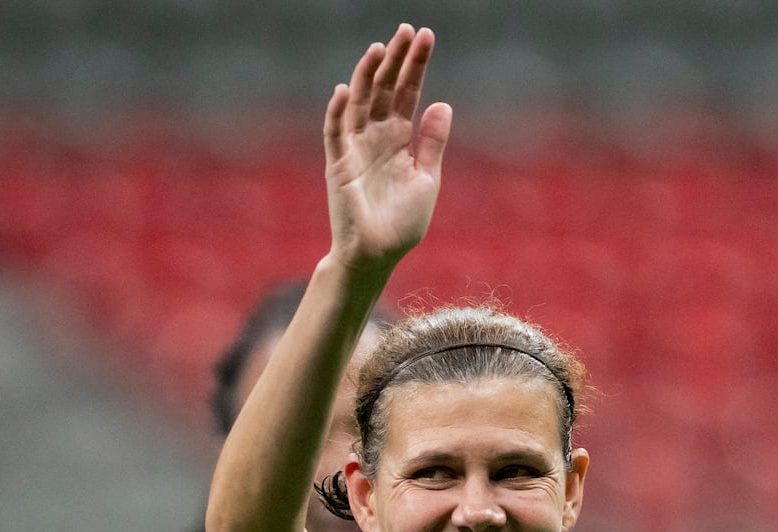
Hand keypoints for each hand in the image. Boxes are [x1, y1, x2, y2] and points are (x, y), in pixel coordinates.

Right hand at [323, 25, 450, 274]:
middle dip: (395, 60)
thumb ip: (432, 143)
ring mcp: (355, 148)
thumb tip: (442, 103)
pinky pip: (334, 133)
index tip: (426, 36)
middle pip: (383, 89)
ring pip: (358, 103)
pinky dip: (336, 112)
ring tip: (379, 48)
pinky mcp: (337, 165)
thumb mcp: (426, 179)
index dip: (416, 65)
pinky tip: (343, 90)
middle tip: (406, 30)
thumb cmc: (401, 223)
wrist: (378, 255)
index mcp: (399, 139)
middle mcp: (376, 137)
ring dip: (366, 75)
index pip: (407, 92)